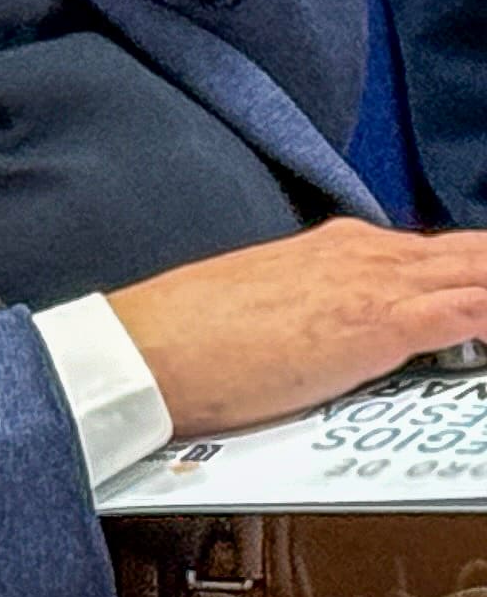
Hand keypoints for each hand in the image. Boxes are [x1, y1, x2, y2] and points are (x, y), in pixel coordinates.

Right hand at [109, 220, 486, 436]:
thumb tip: (335, 336)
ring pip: (481, 272)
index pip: (438, 254)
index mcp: (336, 248)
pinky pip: (471, 311)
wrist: (143, 348)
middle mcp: (363, 254)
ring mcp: (374, 285)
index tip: (483, 285)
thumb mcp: (263, 307)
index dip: (478, 271)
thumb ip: (315, 309)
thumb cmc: (183, 338)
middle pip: (474, 255)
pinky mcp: (377, 324)